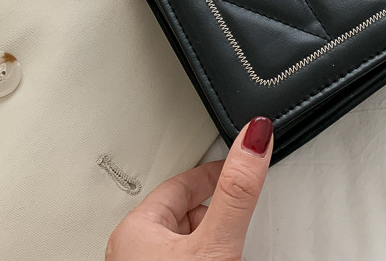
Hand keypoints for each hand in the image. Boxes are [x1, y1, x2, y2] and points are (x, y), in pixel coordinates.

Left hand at [105, 116, 272, 260]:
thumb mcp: (215, 242)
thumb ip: (237, 192)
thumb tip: (254, 137)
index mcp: (134, 229)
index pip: (182, 183)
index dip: (215, 172)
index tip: (237, 164)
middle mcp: (130, 252)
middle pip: (182, 210)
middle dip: (213, 206)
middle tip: (238, 207)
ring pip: (181, 238)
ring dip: (207, 234)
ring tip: (228, 245)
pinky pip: (180, 259)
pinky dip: (201, 255)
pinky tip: (217, 259)